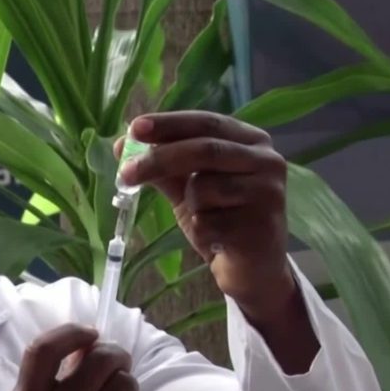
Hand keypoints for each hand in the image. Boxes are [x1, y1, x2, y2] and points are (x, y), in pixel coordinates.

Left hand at [117, 111, 293, 318]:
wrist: (252, 268)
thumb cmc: (222, 219)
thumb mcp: (190, 188)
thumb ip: (163, 166)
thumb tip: (121, 147)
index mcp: (250, 141)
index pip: (206, 122)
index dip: (169, 124)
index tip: (134, 128)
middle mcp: (267, 160)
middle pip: (205, 150)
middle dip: (160, 159)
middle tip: (126, 172)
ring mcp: (268, 192)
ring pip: (205, 188)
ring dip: (189, 205)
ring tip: (203, 218)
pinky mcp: (262, 225)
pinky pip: (209, 222)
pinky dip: (201, 230)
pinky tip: (218, 239)